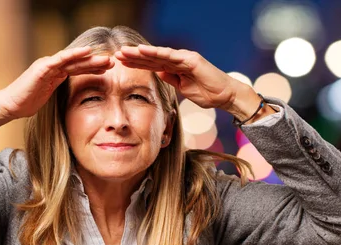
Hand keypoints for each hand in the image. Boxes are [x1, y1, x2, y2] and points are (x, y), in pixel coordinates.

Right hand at [0, 47, 113, 127]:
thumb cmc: (28, 103)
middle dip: (96, 62)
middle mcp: (53, 66)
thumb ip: (62, 95)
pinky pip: (61, 59)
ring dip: (90, 58)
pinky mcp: (42, 67)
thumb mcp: (50, 99)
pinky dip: (74, 54)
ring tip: (107, 58)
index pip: (78, 69)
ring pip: (73, 59)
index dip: (94, 68)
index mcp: (56, 74)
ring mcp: (47, 65)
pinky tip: (87, 52)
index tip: (109, 70)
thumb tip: (76, 102)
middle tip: (114, 62)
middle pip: (79, 63)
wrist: (11, 105)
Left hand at [115, 45, 267, 121]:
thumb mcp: (183, 88)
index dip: (136, 63)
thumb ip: (171, 79)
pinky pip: (171, 56)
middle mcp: (178, 60)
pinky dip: (156, 53)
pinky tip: (143, 51)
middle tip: (116, 55)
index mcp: (174, 68)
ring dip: (141, 53)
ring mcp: (184, 58)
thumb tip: (160, 74)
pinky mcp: (191, 60)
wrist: (224, 96)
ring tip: (125, 52)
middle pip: (151, 57)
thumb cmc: (206, 93)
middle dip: (134, 56)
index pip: (152, 64)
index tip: (121, 63)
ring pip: (158, 54)